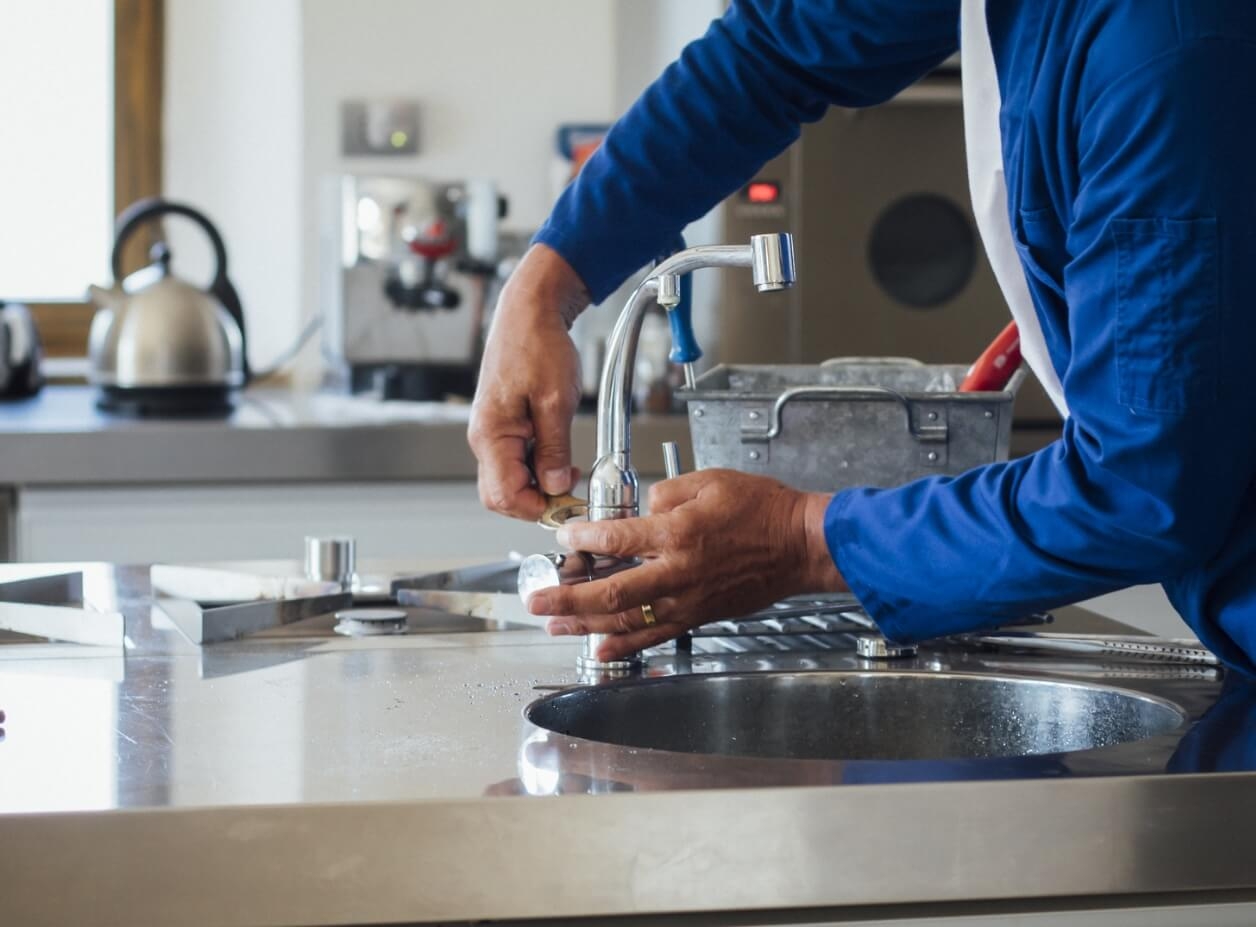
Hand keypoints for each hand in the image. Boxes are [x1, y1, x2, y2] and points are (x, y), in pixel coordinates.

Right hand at [468, 244, 586, 519]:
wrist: (530, 311)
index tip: (568, 501)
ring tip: (569, 469)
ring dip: (540, 484)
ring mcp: (493, 433)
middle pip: (502, 495)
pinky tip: (560, 457)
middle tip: (571, 491)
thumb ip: (554, 448)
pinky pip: (516, 461)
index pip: (504, 496)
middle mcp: (485, 438)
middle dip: (537, 501)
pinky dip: (538, 467)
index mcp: (491, 435)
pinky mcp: (504, 427)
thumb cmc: (537, 344)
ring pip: (510, 480)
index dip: (538, 507)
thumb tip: (557, 485)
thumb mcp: (556, 400)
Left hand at [525, 469, 845, 660]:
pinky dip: (625, 646)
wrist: (799, 545)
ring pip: (627, 620)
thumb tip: (641, 509)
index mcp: (679, 533)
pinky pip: (655, 635)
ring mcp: (688, 599)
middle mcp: (679, 571)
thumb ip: (666, 493)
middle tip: (537, 599)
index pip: (617, 538)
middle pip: (611, 592)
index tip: (564, 536)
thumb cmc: (762, 510)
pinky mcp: (698, 615)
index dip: (583, 537)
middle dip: (567, 597)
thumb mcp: (710, 481)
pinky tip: (600, 648)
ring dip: (586, 625)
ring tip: (556, 624)